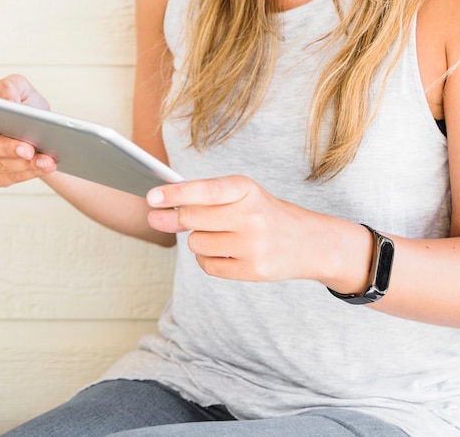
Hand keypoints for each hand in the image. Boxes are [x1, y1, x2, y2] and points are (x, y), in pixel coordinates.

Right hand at [0, 75, 56, 186]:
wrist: (43, 132)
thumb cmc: (25, 107)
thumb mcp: (23, 90)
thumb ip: (12, 86)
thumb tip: (7, 97)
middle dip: (6, 147)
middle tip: (28, 148)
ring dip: (24, 163)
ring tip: (47, 159)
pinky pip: (8, 178)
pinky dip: (29, 172)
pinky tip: (45, 166)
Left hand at [146, 175, 326, 282]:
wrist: (308, 242)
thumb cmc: (265, 214)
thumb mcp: (243, 196)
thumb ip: (204, 201)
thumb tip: (159, 210)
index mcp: (248, 190)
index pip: (206, 190)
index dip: (176, 194)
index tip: (151, 197)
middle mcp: (252, 216)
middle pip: (192, 219)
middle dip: (176, 218)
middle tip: (162, 216)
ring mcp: (253, 245)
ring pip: (195, 244)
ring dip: (197, 240)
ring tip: (219, 235)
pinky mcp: (253, 271)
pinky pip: (207, 266)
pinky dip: (207, 259)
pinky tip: (224, 252)